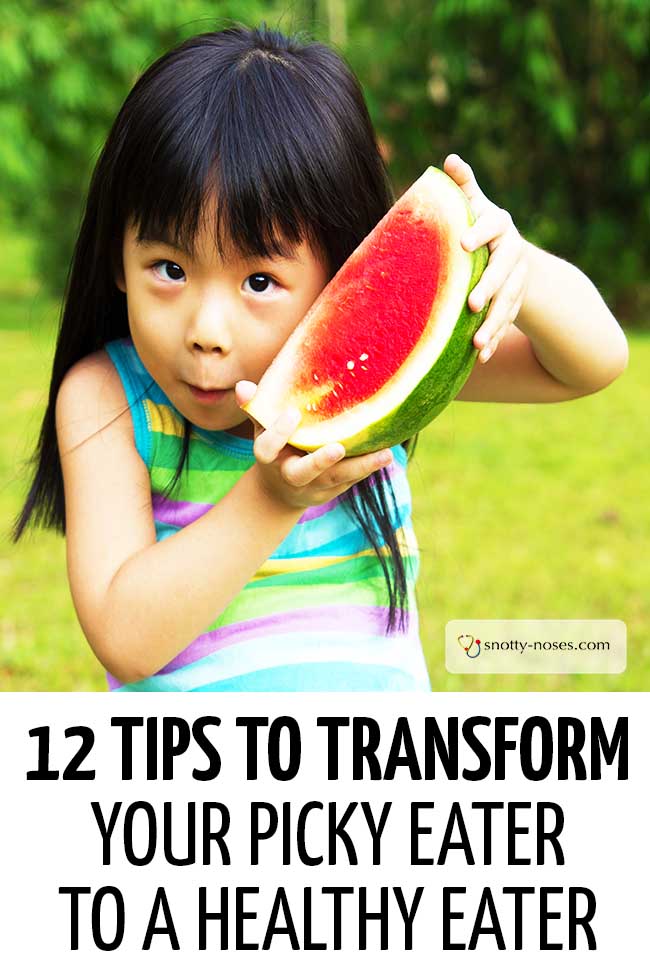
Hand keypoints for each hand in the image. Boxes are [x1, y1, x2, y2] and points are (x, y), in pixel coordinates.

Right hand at [235, 381, 393, 509]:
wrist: (279, 493)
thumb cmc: (275, 447)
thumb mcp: (261, 428)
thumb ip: (256, 408)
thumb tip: (243, 386)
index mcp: (270, 458)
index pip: (267, 449)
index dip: (278, 433)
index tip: (293, 413)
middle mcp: (291, 475)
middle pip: (302, 473)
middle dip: (319, 462)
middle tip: (337, 448)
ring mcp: (314, 486)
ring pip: (336, 480)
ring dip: (360, 467)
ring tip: (385, 454)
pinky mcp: (333, 491)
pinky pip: (351, 480)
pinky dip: (368, 468)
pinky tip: (386, 454)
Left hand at [444, 153, 528, 362]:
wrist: (515, 257)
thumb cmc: (482, 227)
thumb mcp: (476, 206)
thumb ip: (464, 186)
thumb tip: (449, 159)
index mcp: (500, 225)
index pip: (492, 224)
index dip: (479, 232)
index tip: (462, 243)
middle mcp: (513, 253)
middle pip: (504, 270)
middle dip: (489, 288)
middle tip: (472, 304)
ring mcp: (517, 281)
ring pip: (508, 303)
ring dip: (493, 324)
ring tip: (475, 342)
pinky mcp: (515, 304)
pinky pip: (506, 324)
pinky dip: (493, 340)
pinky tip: (479, 357)